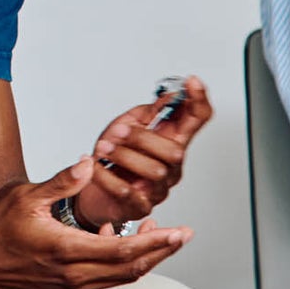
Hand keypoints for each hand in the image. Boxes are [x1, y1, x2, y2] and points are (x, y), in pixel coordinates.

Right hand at [0, 157, 192, 288]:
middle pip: (131, 269)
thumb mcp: (26, 197)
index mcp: (66, 251)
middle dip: (161, 250)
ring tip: (154, 232)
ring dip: (142, 258)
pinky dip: (118, 264)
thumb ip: (61, 182)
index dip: (157, 242)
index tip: (180, 232)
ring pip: (120, 278)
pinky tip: (112, 239)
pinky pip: (103, 281)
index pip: (125, 251)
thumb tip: (90, 163)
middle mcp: (73, 277)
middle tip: (183, 234)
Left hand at [72, 76, 212, 229]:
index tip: (193, 82)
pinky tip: (95, 166)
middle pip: (175, 152)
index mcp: (170, 142)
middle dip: (143, 138)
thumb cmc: (112, 159)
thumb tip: (168, 97)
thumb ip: (146, 113)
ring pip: (154, 171)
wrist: (91, 192)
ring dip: (124, 156)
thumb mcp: (124, 127)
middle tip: (118, 131)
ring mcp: (158, 188)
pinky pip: (127, 192)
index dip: (198, 101)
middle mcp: (170, 167)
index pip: (196, 121)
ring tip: (103, 148)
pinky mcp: (140, 206)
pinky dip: (107, 177)